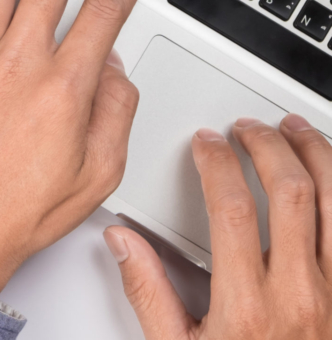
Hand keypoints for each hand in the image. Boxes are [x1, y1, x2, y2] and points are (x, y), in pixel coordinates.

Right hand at [106, 116, 331, 338]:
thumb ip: (148, 292)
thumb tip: (124, 244)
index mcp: (248, 306)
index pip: (233, 208)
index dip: (218, 163)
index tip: (207, 144)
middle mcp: (301, 296)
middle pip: (293, 193)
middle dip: (269, 146)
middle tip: (249, 129)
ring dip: (321, 157)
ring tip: (299, 133)